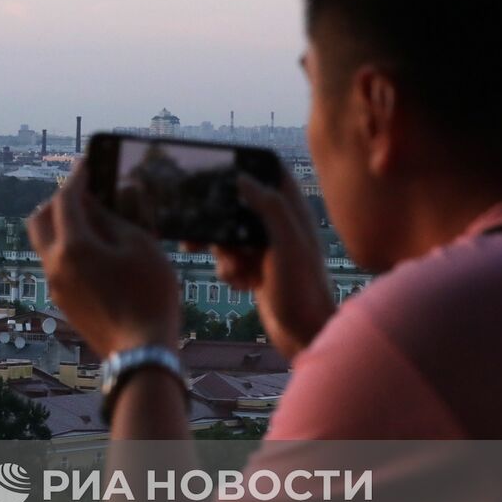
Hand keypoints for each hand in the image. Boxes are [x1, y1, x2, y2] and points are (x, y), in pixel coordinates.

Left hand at [28, 165, 179, 357]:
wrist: (142, 353)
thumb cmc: (149, 296)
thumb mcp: (140, 246)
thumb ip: (116, 216)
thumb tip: (100, 200)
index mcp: (72, 247)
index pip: (66, 199)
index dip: (77, 177)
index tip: (87, 164)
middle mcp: (54, 265)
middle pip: (40, 220)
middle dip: (57, 200)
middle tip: (83, 192)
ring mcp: (55, 286)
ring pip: (45, 244)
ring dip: (61, 226)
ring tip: (93, 221)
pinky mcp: (64, 302)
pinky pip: (57, 264)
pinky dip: (68, 248)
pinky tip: (96, 251)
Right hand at [199, 172, 334, 358]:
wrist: (305, 335)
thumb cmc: (303, 289)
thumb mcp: (287, 244)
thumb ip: (270, 207)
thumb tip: (241, 178)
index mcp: (292, 211)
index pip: (270, 172)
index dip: (245, 166)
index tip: (217, 168)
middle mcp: (280, 225)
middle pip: (238, 205)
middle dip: (218, 222)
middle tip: (195, 234)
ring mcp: (267, 248)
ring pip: (229, 235)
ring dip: (223, 253)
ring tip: (234, 270)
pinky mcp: (257, 269)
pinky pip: (231, 260)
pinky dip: (230, 272)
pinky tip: (243, 285)